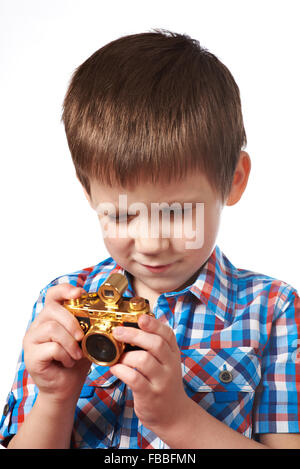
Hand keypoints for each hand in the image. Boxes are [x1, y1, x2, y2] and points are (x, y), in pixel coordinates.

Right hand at [23, 284, 90, 403]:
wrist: (66, 388)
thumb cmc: (75, 362)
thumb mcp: (86, 339)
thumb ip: (89, 325)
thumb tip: (107, 314)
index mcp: (51, 317)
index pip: (53, 294)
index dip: (65, 289)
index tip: (80, 292)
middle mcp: (38, 325)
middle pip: (52, 309)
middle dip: (72, 321)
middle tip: (82, 337)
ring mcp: (32, 340)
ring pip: (52, 328)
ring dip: (70, 342)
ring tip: (76, 354)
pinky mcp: (31, 356)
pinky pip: (51, 347)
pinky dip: (65, 355)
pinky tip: (68, 362)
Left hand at [110, 315, 190, 436]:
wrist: (174, 415)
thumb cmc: (163, 383)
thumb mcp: (166, 362)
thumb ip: (155, 346)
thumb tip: (133, 325)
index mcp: (173, 354)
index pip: (167, 334)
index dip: (154, 324)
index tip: (140, 317)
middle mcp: (170, 366)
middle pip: (155, 344)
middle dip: (134, 334)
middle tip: (117, 331)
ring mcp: (161, 381)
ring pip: (144, 360)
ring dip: (126, 356)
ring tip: (117, 357)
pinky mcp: (150, 395)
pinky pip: (134, 379)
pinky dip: (121, 371)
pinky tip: (115, 369)